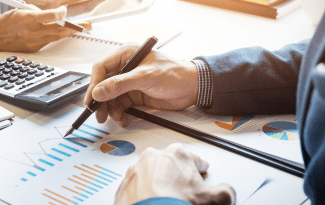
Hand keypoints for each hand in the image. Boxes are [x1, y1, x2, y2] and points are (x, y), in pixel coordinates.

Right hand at [0, 6, 90, 52]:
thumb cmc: (6, 22)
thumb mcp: (21, 10)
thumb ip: (38, 11)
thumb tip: (54, 13)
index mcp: (28, 18)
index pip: (48, 16)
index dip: (59, 14)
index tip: (65, 11)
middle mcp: (32, 31)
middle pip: (58, 29)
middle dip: (75, 27)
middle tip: (88, 24)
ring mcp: (34, 41)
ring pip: (56, 36)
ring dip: (70, 32)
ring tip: (83, 29)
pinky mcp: (35, 48)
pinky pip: (50, 41)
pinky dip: (58, 36)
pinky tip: (66, 34)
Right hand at [83, 45, 198, 126]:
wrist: (193, 88)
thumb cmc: (175, 74)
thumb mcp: (145, 77)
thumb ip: (120, 84)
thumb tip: (99, 91)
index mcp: (126, 55)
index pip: (101, 69)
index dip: (93, 84)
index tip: (91, 99)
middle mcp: (125, 68)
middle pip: (103, 85)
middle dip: (101, 100)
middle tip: (100, 114)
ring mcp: (129, 82)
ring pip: (110, 97)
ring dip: (110, 109)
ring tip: (116, 117)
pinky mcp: (134, 94)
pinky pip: (120, 105)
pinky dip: (119, 113)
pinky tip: (123, 118)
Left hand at [114, 144, 234, 204]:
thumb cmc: (176, 204)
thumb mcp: (215, 199)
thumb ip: (226, 191)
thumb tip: (227, 191)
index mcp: (178, 153)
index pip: (196, 160)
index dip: (201, 172)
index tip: (201, 177)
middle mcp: (155, 156)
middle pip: (172, 166)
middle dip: (178, 178)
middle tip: (183, 195)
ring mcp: (137, 169)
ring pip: (152, 175)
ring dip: (158, 184)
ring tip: (165, 201)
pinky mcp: (125, 183)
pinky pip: (137, 187)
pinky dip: (143, 194)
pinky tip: (151, 204)